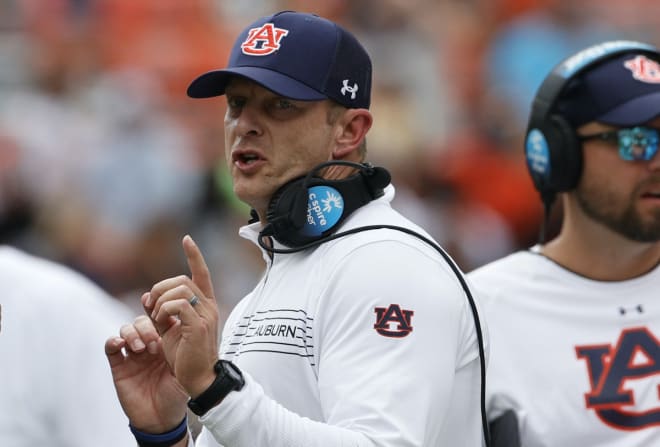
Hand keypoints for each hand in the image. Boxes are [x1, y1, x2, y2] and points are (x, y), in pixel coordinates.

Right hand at [105, 315, 187, 431]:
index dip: (159, 312)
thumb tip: (185, 322)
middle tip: (155, 343)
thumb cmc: (176, 393)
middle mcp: (148, 345)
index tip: (162, 311)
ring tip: (141, 348)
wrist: (162, 418)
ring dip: (132, 334)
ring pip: (126, 330)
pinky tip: (121, 344)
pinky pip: (111, 347)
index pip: (160, 320)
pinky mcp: (119, 366)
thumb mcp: (183, 367)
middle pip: (142, 322)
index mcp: (165, 343)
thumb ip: (181, 346)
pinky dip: (113, 341)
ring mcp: (133, 355)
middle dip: (147, 328)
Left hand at [147, 235, 220, 397]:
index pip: (202, 273)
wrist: (199, 379)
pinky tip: (160, 323)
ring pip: (180, 289)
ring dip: (161, 300)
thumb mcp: (171, 330)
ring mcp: (206, 315)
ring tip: (156, 318)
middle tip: (149, 305)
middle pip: (183, 279)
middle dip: (161, 287)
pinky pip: (177, 305)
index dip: (194, 255)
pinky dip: (163, 310)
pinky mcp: (198, 325)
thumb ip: (163, 312)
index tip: (187, 239)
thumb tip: (146, 297)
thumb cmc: (186, 357)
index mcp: (206, 305)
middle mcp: (209, 306)